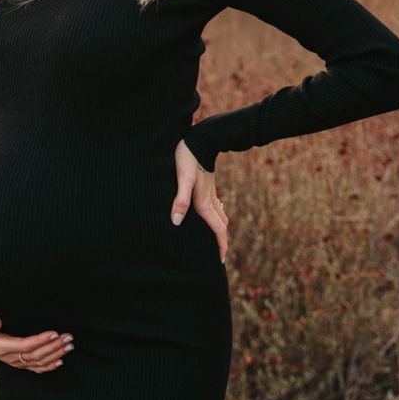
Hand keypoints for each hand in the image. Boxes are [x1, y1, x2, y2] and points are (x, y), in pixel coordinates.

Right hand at [0, 309, 75, 372]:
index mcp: (1, 347)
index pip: (26, 346)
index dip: (41, 341)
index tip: (55, 333)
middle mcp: (9, 357)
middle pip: (36, 355)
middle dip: (54, 346)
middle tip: (69, 337)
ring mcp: (14, 361)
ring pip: (38, 362)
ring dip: (56, 354)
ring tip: (70, 345)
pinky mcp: (18, 362)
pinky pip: (35, 368)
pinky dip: (49, 366)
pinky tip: (60, 361)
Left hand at [171, 139, 228, 263]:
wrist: (200, 139)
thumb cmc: (187, 157)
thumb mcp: (182, 178)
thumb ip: (180, 200)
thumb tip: (176, 221)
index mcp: (204, 201)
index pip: (217, 229)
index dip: (220, 245)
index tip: (220, 261)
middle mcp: (209, 199)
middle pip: (220, 225)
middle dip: (221, 242)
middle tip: (220, 256)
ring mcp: (210, 192)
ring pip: (219, 216)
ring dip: (220, 230)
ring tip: (217, 240)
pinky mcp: (207, 186)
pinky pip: (215, 207)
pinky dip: (216, 217)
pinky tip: (210, 216)